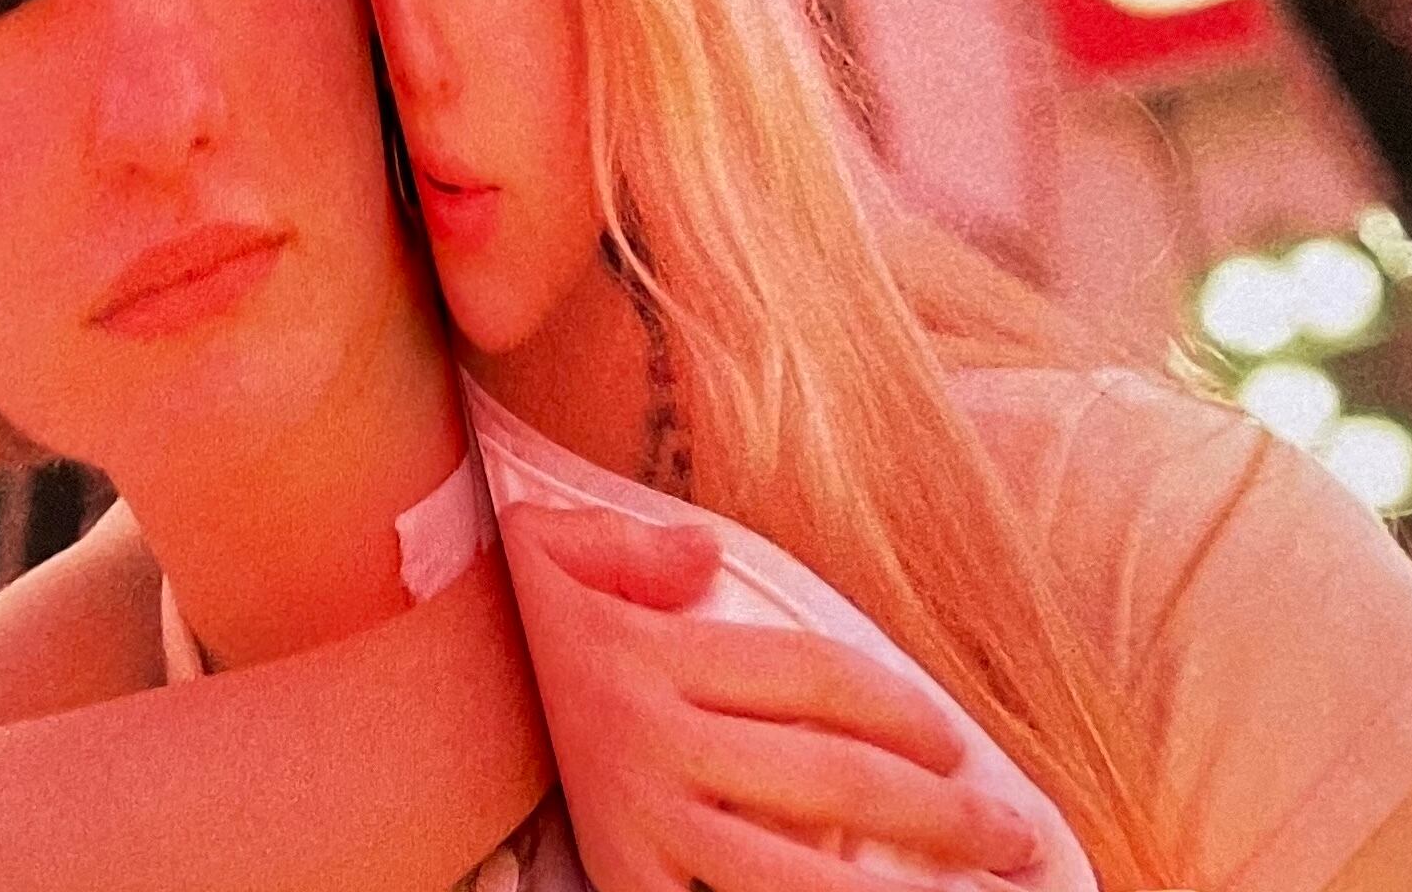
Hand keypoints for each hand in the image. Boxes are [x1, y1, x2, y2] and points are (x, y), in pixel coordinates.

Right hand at [501, 497, 1070, 891]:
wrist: (396, 704)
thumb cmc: (483, 624)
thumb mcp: (545, 554)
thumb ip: (633, 553)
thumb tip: (702, 557)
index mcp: (653, 655)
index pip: (810, 679)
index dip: (897, 708)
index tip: (955, 740)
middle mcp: (653, 741)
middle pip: (828, 779)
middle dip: (939, 813)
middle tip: (1015, 838)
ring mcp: (638, 824)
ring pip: (792, 874)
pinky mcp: (619, 880)